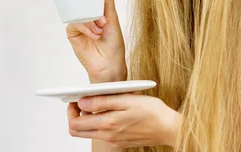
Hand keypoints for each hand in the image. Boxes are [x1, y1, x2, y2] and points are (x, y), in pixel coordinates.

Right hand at [66, 0, 126, 82]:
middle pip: (85, 3)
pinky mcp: (73, 33)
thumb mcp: (113, 21)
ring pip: (80, 13)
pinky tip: (94, 35)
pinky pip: (75, 24)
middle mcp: (89, 17)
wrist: (109, 65)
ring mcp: (81, 24)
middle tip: (102, 19)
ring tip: (101, 30)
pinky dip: (85, 28)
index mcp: (99, 12)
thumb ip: (108, 5)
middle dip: (93, 9)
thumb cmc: (114, 46)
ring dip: (91, 21)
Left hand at [66, 93, 180, 147]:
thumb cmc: (152, 111)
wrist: (169, 128)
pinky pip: (102, 134)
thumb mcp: (126, 100)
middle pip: (78, 131)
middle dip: (75, 115)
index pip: (75, 123)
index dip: (71, 110)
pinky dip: (99, 123)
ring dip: (87, 119)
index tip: (75, 98)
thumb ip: (101, 102)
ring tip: (98, 104)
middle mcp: (108, 136)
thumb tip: (81, 101)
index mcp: (107, 124)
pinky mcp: (120, 141)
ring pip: (89, 133)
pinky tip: (110, 111)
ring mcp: (114, 140)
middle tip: (83, 101)